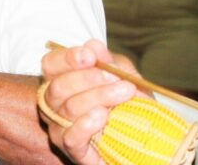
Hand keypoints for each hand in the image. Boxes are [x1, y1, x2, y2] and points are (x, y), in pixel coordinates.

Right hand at [40, 40, 139, 164]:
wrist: (147, 141)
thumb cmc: (130, 104)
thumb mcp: (124, 76)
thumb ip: (109, 61)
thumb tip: (93, 46)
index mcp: (62, 80)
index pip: (50, 65)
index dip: (66, 58)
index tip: (90, 56)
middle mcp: (54, 104)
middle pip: (57, 86)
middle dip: (88, 78)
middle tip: (116, 77)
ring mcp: (60, 128)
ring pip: (67, 108)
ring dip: (98, 97)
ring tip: (124, 92)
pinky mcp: (73, 151)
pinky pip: (71, 137)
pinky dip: (87, 124)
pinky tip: (104, 116)